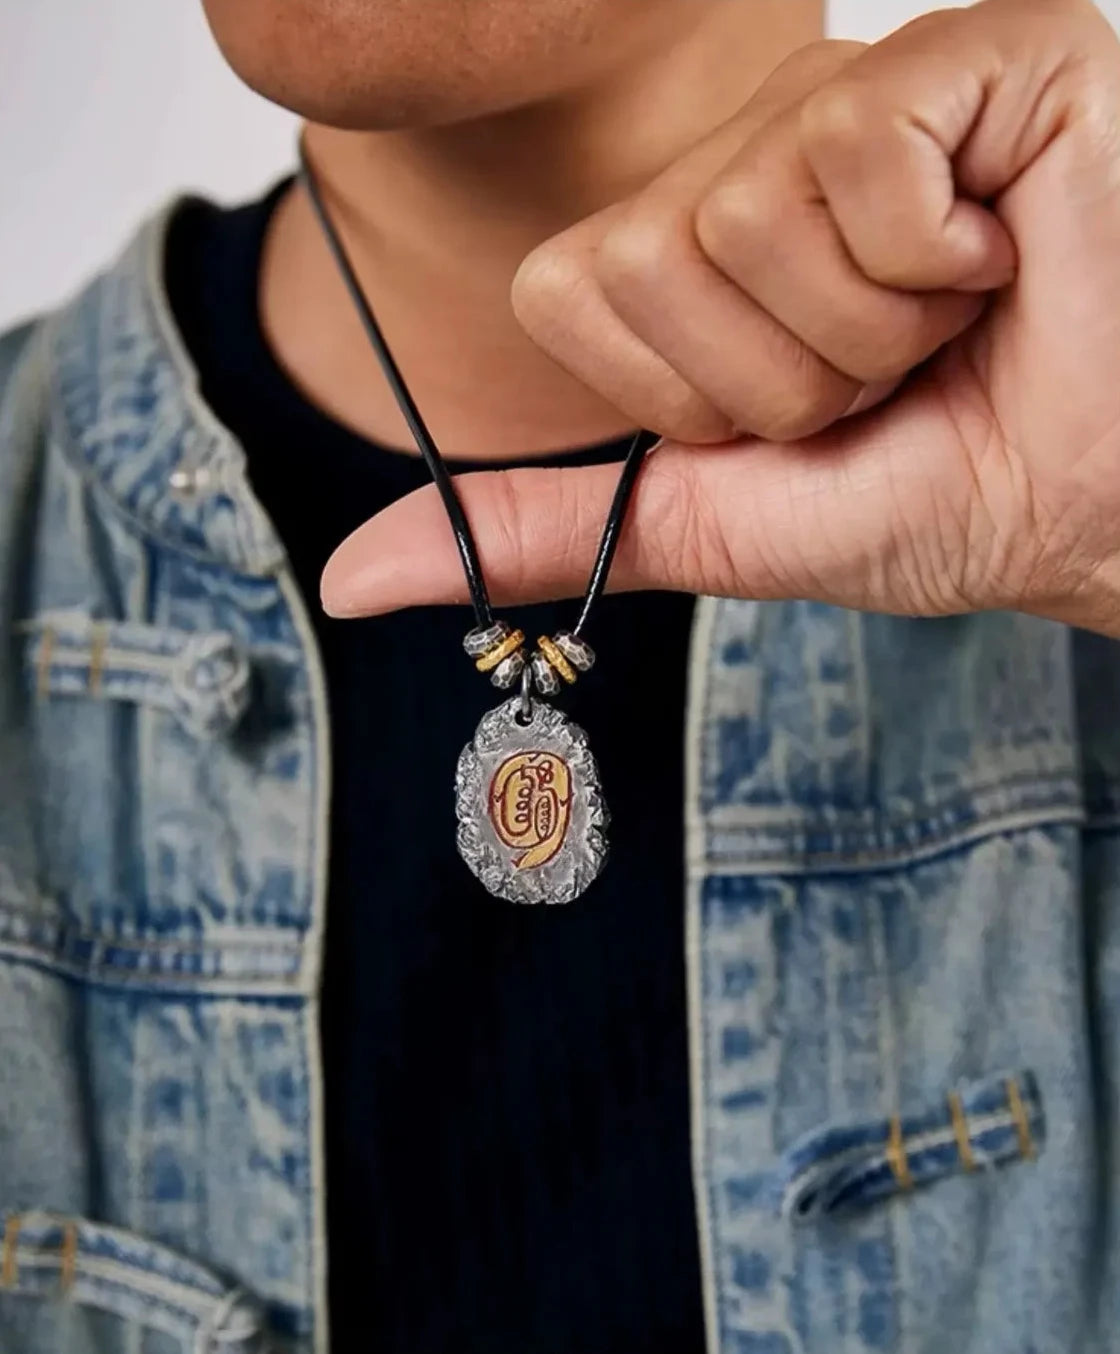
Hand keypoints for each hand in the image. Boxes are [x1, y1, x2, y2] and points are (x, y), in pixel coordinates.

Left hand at [321, 0, 1119, 636]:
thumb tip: (350, 580)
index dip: (687, 394)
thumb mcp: (712, 520)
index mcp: (688, 244)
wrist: (1106, 497)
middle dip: (788, 375)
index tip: (802, 411)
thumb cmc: (943, 491)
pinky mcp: (973, 53)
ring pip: (747, 210)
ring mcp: (857, 90)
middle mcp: (755, 150)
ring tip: (956, 317)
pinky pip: (857, 153)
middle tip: (898, 368)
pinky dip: (937, 259)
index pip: (571, 292)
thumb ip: (542, 530)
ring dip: (869, 329)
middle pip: (652, 255)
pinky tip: (1006, 249)